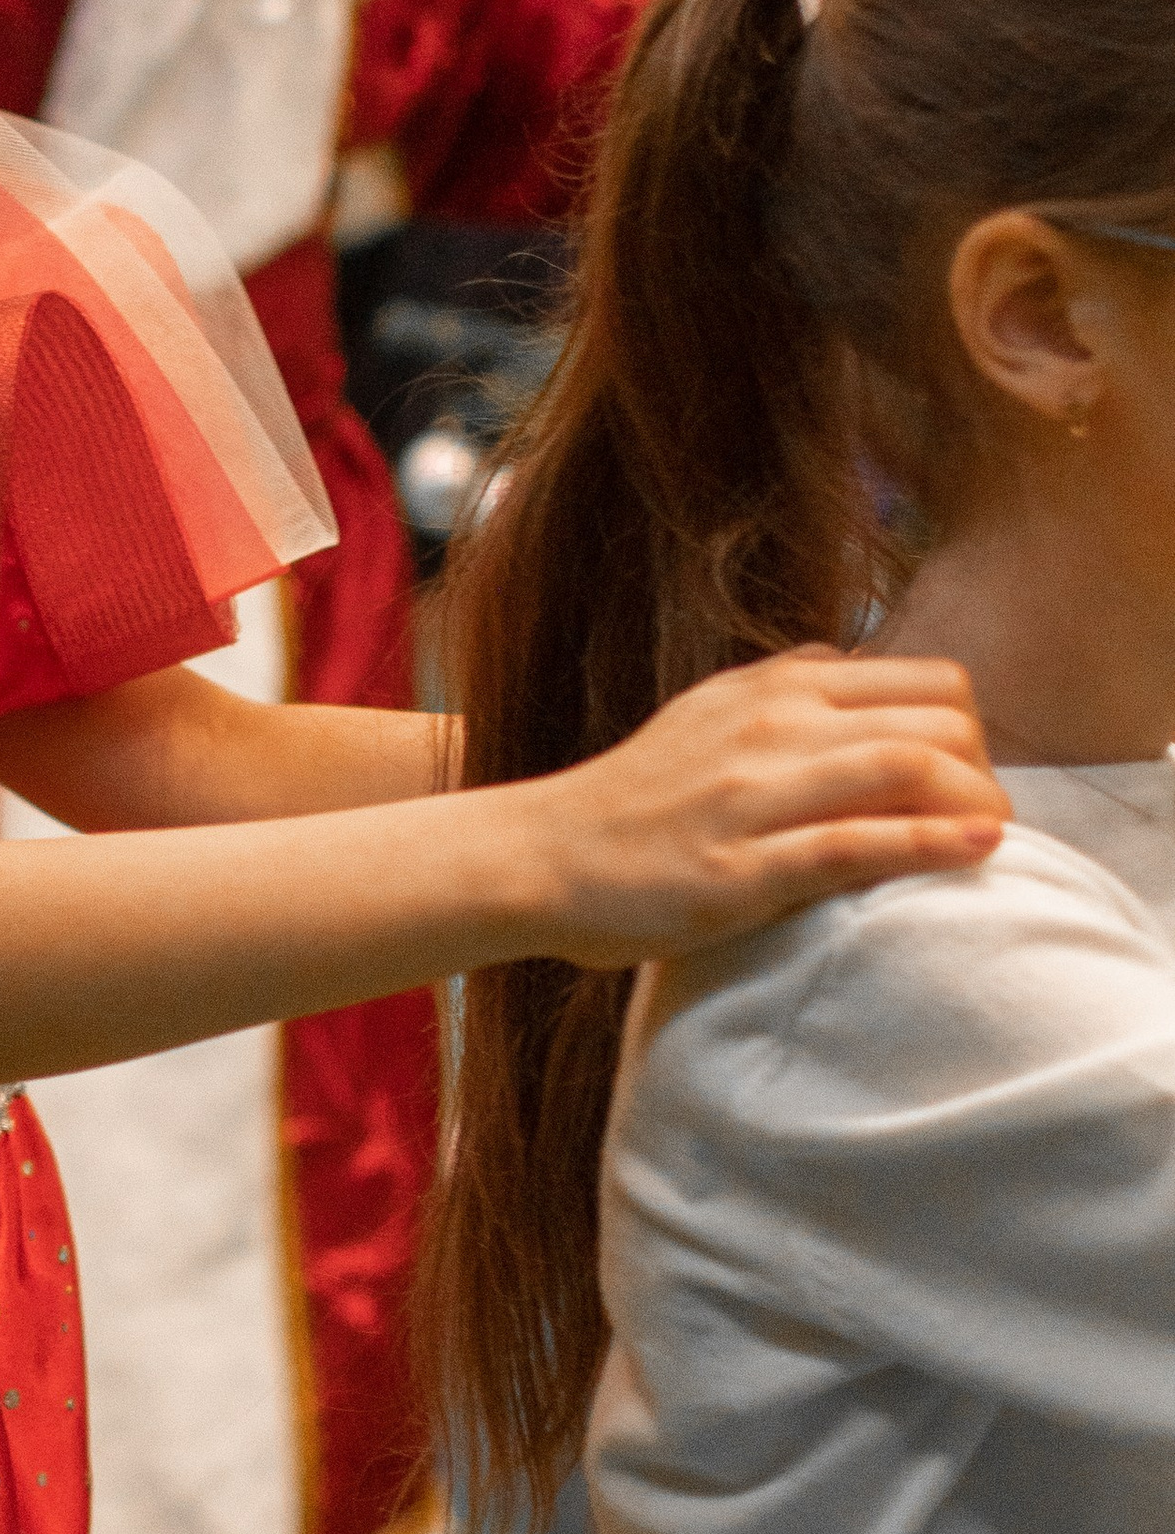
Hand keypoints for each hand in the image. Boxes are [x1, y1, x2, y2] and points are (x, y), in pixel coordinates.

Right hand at [524, 648, 1005, 969]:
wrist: (539, 857)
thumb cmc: (632, 799)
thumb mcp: (709, 714)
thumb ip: (782, 688)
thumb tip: (845, 663)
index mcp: (772, 688)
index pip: (926, 681)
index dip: (970, 728)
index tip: (966, 778)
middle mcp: (770, 727)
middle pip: (936, 720)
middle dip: (983, 768)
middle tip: (981, 817)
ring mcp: (754, 796)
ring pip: (906, 769)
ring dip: (973, 803)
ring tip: (994, 837)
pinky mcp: (739, 870)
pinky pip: (855, 846)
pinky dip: (930, 845)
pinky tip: (978, 850)